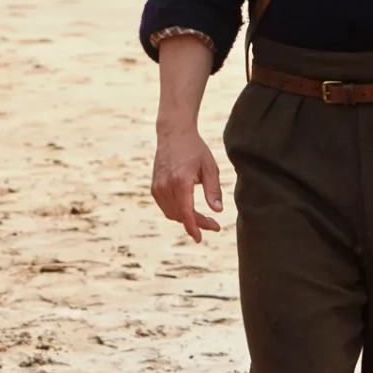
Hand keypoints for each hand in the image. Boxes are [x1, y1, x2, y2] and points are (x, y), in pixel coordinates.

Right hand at [151, 125, 222, 241]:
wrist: (173, 134)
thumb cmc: (194, 148)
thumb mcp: (210, 167)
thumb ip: (214, 190)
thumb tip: (217, 211)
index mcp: (180, 181)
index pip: (186, 213)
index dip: (194, 227)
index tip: (200, 238)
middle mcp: (165, 186)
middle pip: (180, 215)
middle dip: (196, 223)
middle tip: (213, 224)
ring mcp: (157, 187)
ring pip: (171, 213)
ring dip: (186, 219)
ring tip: (203, 218)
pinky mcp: (154, 186)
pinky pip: (165, 207)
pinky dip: (177, 211)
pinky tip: (189, 208)